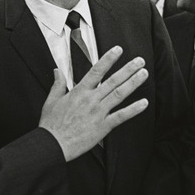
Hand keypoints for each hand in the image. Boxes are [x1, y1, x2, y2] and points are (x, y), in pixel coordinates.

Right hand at [39, 46, 148, 160]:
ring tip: (143, 74)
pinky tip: (144, 103)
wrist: (53, 144)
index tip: (118, 50)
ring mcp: (98, 112)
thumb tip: (57, 71)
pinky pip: (121, 116)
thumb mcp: (51, 100)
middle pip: (113, 80)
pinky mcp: (103, 126)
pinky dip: (133, 109)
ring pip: (119, 94)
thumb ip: (58, 84)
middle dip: (128, 69)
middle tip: (140, 61)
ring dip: (133, 83)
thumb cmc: (52, 125)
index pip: (96, 71)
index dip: (108, 59)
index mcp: (79, 92)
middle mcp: (91, 100)